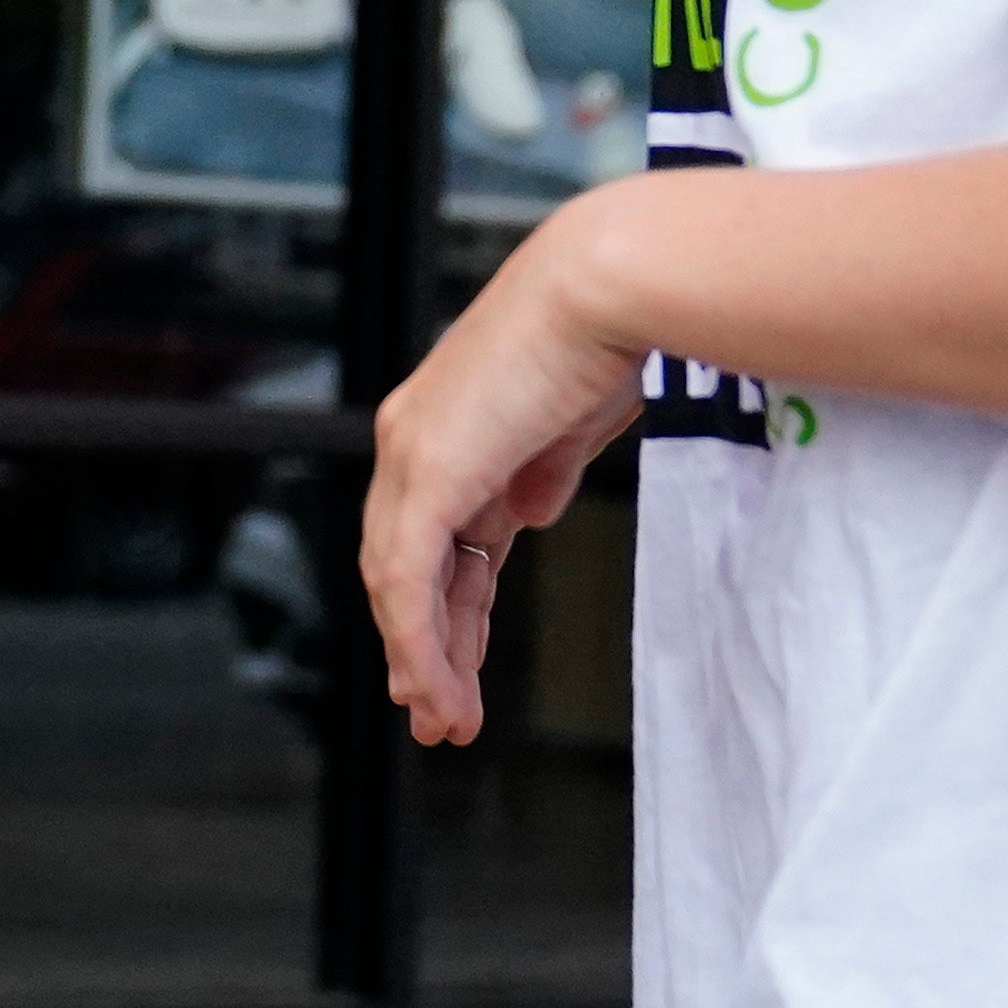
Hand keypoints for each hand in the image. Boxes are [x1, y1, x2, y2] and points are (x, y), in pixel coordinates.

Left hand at [358, 180, 658, 744]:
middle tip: (437, 713)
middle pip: (401, 567)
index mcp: (446, 429)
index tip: (453, 666)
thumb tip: (526, 513)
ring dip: (423, 659)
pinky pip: (408, 578)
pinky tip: (438, 686)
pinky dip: (421, 640)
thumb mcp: (571, 421)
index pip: (427, 538)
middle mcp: (413, 440)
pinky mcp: (428, 468)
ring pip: (398, 583)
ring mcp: (412, 453)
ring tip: (445, 722)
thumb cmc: (608, 333)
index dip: (442, 608)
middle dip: (423, 646)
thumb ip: (541, 469)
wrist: (609, 285)